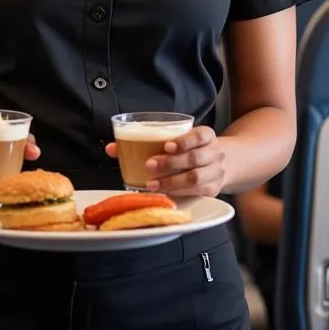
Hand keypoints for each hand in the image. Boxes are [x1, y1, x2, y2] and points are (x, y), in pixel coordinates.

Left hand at [105, 125, 226, 197]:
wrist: (217, 163)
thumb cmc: (187, 149)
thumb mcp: (175, 139)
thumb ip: (144, 141)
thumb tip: (111, 148)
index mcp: (206, 135)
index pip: (199, 136)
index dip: (184, 141)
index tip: (166, 145)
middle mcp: (215, 153)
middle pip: (195, 159)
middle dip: (170, 163)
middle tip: (149, 165)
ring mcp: (216, 173)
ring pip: (196, 178)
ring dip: (172, 182)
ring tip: (153, 184)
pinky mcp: (212, 190)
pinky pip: (196, 193)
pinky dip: (178, 193)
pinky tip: (165, 194)